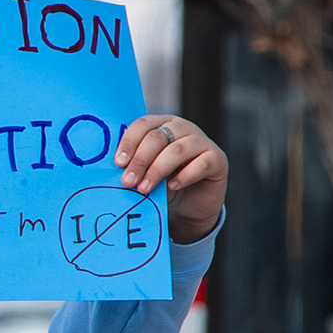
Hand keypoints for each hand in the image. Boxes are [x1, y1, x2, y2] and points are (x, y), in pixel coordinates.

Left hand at [118, 113, 227, 242]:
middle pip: (158, 137)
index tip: (118, 163)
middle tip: (127, 182)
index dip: (129, 142)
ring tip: (144, 189)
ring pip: (178, 149)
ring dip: (157, 170)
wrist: (188, 208)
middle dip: (140, 160)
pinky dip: (185, 176)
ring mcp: (202, 142)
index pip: (143, 124)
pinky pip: (202, 163)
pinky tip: (173, 186)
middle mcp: (183, 128)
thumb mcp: (144, 174)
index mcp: (161, 126)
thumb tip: (114, 168)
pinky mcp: (217, 159)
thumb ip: (132, 165)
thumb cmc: (161, 187)